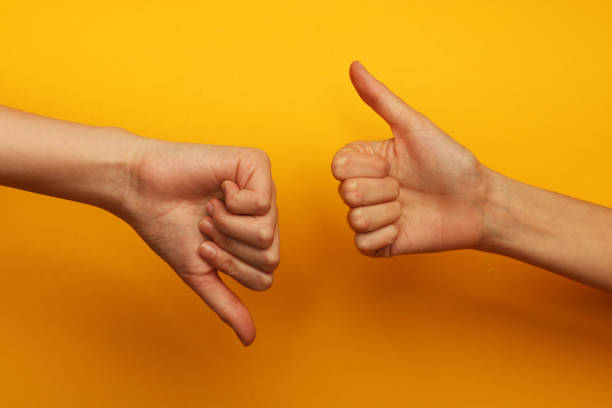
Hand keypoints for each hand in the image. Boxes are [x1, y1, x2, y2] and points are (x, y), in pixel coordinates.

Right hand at [121, 137, 278, 345]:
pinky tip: (219, 188)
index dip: (230, 267)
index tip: (203, 246)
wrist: (141, 189)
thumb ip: (226, 303)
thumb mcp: (200, 272)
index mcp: (255, 238)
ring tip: (210, 207)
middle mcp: (265, 214)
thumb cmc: (169, 227)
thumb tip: (249, 340)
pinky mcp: (257, 164)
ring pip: (267, 233)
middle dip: (228, 248)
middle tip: (205, 225)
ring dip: (226, 226)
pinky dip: (231, 203)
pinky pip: (261, 203)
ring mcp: (264, 189)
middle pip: (271, 257)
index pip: (265, 276)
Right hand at [332, 62, 489, 256]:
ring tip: (409, 208)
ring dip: (390, 213)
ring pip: (355, 219)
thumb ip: (380, 98)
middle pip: (346, 192)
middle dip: (384, 190)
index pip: (338, 165)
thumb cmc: (449, 162)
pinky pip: (363, 244)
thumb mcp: (414, 127)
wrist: (478, 202)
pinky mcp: (380, 245)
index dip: (368, 167)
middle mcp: (365, 189)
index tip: (393, 165)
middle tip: (406, 188)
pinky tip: (406, 227)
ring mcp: (371, 218)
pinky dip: (387, 236)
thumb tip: (354, 66)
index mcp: (366, 161)